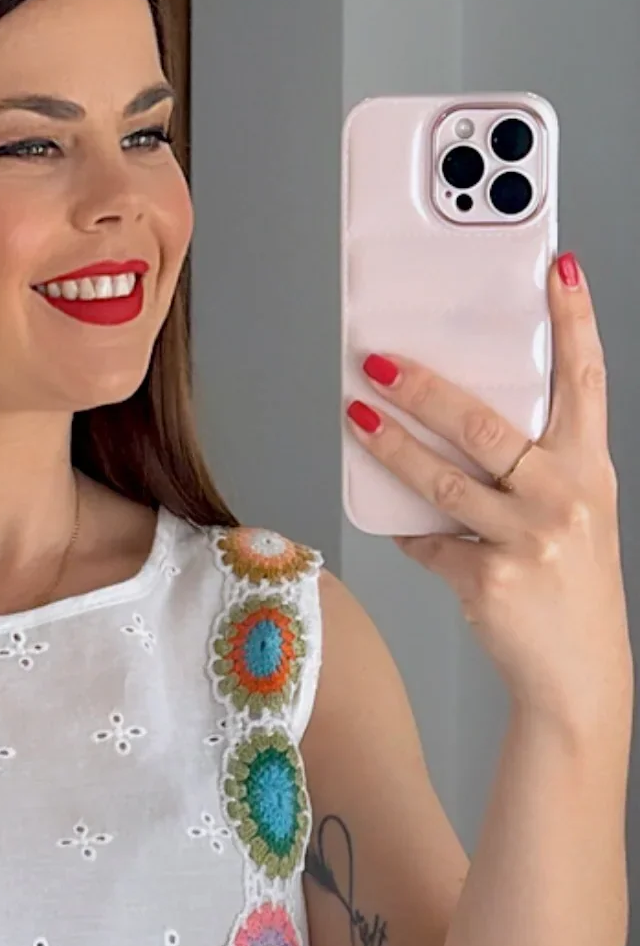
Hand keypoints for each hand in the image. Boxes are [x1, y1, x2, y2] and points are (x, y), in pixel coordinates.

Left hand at [345, 251, 632, 733]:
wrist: (577, 676)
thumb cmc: (570, 588)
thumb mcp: (573, 516)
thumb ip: (534, 469)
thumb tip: (460, 425)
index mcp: (589, 470)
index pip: (586, 379)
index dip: (573, 320)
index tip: (556, 269)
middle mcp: (563, 497)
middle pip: (486, 424)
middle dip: (424, 387)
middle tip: (378, 361)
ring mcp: (526, 540)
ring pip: (442, 479)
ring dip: (391, 446)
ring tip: (356, 418)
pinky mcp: (488, 579)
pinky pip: (429, 541)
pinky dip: (408, 529)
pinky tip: (391, 516)